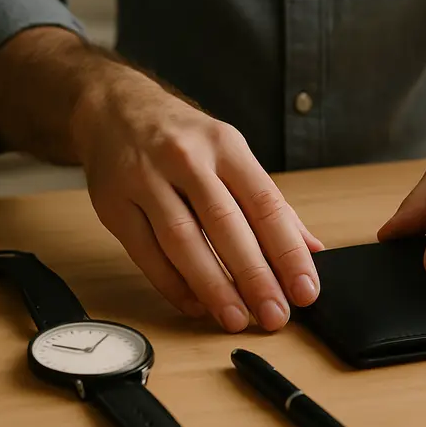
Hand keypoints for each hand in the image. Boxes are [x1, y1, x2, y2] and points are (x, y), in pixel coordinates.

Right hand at [71, 70, 323, 332]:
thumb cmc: (184, 138)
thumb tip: (312, 248)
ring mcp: (145, 180)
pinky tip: (195, 305)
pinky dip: (173, 285)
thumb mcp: (231, 154)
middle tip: (274, 315)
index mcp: (226, 145)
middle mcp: (186, 159)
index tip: (305, 288)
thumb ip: (270, 203)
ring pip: (182, 241)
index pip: (265, 204)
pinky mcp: (114, 205)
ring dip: (212, 286)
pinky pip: (146, 254)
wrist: (114, 108)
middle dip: (254, 276)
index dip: (288, 251)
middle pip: (225, 225)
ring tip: (235, 318)